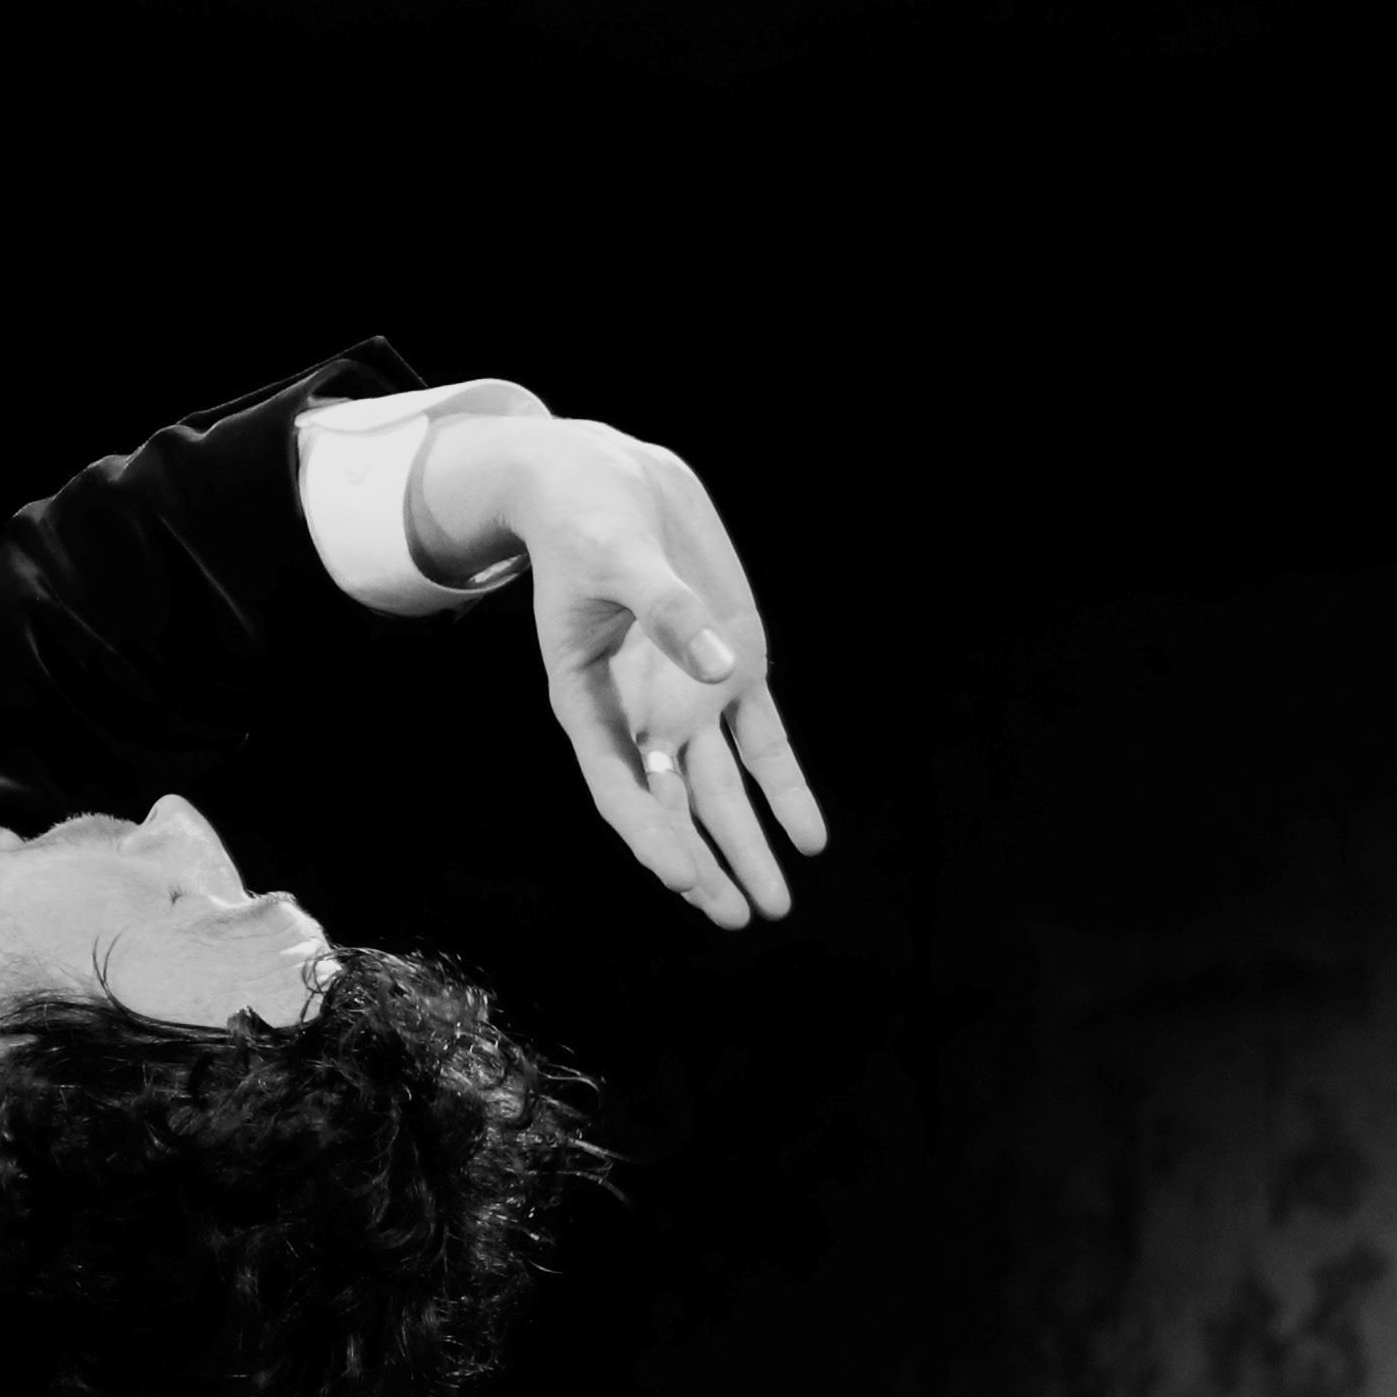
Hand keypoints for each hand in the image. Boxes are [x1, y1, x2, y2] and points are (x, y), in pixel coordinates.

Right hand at [485, 419, 826, 926]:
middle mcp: (638, 712)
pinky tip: (809, 838)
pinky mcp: (732, 672)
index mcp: (586, 698)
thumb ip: (667, 612)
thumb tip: (722, 669)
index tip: (682, 878)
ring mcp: (688, 698)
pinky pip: (763, 746)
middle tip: (736, 915)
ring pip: (719, 790)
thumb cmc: (589, 518)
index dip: (650, 834)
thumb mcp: (619, 556)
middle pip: (672, 806)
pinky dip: (785, 790)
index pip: (618, 784)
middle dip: (703, 864)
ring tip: (771, 905)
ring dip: (745, 846)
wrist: (610, 481)